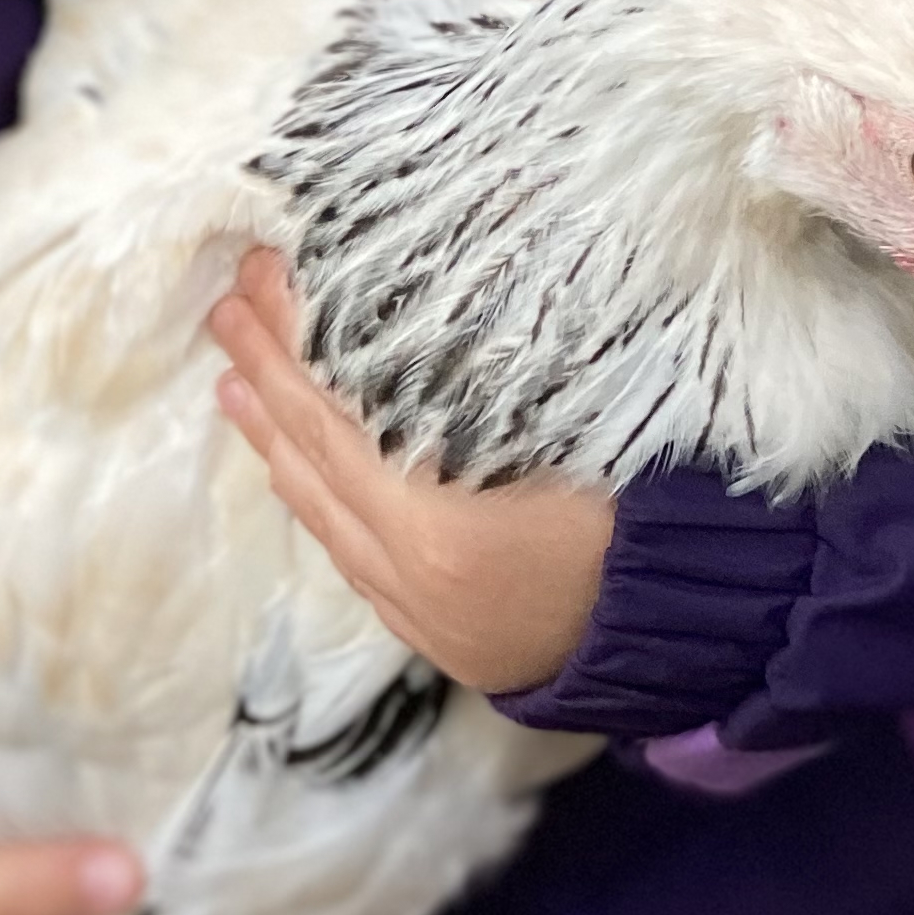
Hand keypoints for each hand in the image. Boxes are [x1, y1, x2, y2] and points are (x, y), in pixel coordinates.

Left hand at [210, 249, 613, 692]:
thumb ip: (493, 378)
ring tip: (234, 385)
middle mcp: (409, 574)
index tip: (259, 280)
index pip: (330, 416)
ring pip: (321, 517)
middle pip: (312, 461)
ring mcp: (415, 611)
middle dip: (263, 378)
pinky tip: (299, 470)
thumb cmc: (648, 516)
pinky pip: (351, 557)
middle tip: (225, 309)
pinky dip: (316, 502)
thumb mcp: (573, 429)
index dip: (287, 344)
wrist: (687, 634)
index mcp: (436, 526)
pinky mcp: (431, 633)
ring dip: (275, 443)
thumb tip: (438, 293)